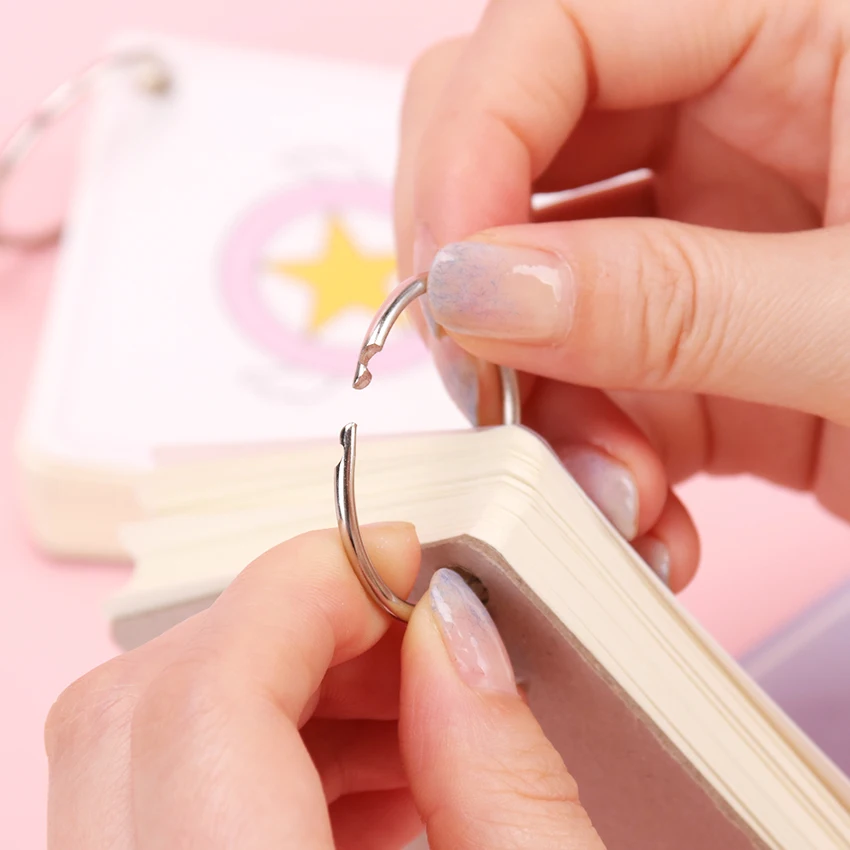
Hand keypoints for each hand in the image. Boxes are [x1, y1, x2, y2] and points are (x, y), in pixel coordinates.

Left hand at [45, 524, 605, 848]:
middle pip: (136, 708)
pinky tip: (371, 794)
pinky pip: (145, 809)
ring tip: (408, 722)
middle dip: (283, 631)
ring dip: (273, 696)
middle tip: (411, 629)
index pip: (201, 700)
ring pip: (131, 748)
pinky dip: (254, 764)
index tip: (397, 555)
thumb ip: (506, 775)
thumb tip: (456, 621)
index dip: (300, 589)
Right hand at [394, 0, 849, 592]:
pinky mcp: (698, 329)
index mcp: (795, 18)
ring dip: (544, 403)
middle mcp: (730, 108)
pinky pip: (589, 374)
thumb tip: (471, 294)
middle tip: (496, 391)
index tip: (445, 283)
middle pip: (510, 149)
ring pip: (533, 285)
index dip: (468, 146)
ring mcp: (703, 225)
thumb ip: (666, 300)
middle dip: (480, 283)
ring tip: (617, 496)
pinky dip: (591, 450)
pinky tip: (644, 513)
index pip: (553, 25)